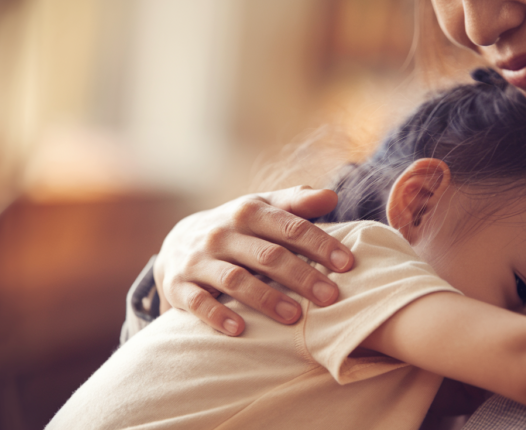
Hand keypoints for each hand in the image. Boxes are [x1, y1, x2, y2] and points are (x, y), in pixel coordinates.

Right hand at [154, 186, 353, 335]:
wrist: (178, 242)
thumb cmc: (238, 227)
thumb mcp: (263, 207)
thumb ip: (296, 202)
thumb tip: (331, 196)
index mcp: (249, 212)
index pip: (290, 227)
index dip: (320, 244)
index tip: (347, 264)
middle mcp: (223, 233)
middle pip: (267, 255)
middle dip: (301, 276)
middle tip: (331, 297)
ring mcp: (199, 259)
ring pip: (235, 279)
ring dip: (265, 298)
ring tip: (294, 316)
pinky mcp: (179, 286)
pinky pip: (198, 302)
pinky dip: (217, 316)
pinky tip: (240, 330)